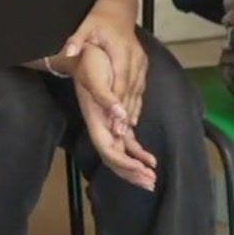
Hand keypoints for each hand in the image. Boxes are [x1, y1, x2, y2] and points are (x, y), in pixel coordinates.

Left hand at [63, 8, 148, 125]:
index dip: (117, 99)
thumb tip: (69, 51)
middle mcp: (135, 58)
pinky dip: (137, 102)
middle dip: (125, 111)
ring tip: (127, 131)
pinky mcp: (143, 64)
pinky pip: (140, 86)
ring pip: (138, 90)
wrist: (117, 10)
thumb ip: (76, 39)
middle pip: (131, 88)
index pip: (120, 79)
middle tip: (119, 132)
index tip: (113, 118)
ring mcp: (141, 61)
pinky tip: (132, 117)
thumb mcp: (84, 26)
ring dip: (133, 110)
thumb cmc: (98, 20)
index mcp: (121, 50)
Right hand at [71, 45, 157, 190]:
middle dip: (131, 172)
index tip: (143, 170)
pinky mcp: (113, 119)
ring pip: (120, 153)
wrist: (81, 53)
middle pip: (113, 158)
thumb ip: (107, 99)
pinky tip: (149, 159)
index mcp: (95, 119)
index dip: (124, 163)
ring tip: (152, 176)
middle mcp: (99, 125)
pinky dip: (136, 152)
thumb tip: (122, 120)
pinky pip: (126, 142)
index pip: (108, 150)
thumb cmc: (88, 63)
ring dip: (135, 167)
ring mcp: (106, 123)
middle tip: (151, 182)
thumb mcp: (96, 77)